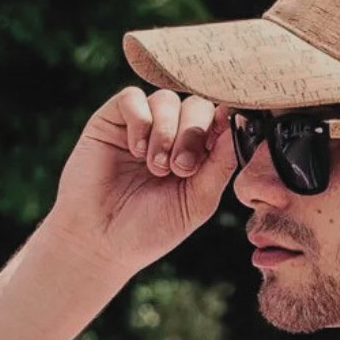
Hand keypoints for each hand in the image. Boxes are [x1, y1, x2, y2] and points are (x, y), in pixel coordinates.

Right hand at [45, 86, 237, 272]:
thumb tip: (238, 125)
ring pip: (167, 99)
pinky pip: (133, 98)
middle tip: (180, 169)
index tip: (216, 144)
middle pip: (196, 105)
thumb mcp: (197, 202)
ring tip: (156, 168)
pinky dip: (141, 121)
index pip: (219, 121)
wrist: (101, 241)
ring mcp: (142, 126)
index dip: (222, 126)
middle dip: (193, 134)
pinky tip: (137, 151)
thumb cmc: (150, 229)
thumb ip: (220, 165)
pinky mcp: (112, 121)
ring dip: (166, 133)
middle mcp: (171, 135)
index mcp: (197, 154)